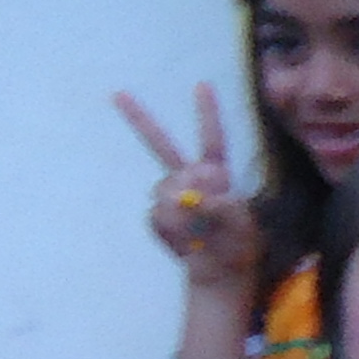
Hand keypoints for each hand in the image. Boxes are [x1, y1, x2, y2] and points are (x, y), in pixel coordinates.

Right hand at [127, 84, 258, 294]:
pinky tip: (187, 240)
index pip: (212, 139)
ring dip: (181, 211)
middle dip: (139, 120)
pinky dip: (172, 229)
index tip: (202, 85)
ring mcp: (170, 196)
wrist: (218, 274)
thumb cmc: (237, 245)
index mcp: (217, 175)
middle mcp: (190, 179)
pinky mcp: (158, 216)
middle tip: (118, 93)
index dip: (207, 113)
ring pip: (163, 190)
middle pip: (162, 145)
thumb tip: (190, 193)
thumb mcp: (241, 223)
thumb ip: (221, 205)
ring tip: (201, 230)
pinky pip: (157, 215)